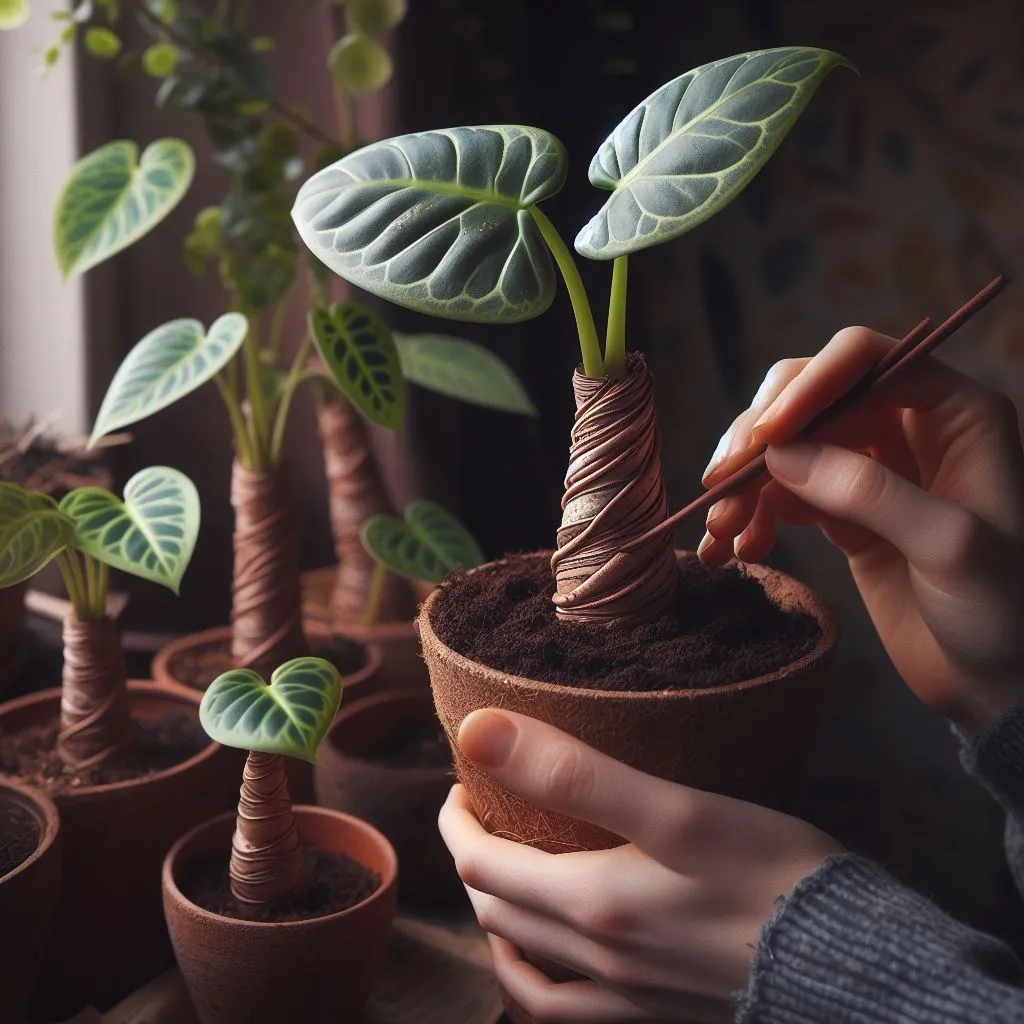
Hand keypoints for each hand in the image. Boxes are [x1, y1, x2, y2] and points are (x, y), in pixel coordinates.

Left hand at [439, 709, 840, 1022]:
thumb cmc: (772, 873)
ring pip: (523, 962)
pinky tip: (543, 957)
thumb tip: (478, 732)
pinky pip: (563, 1011)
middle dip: (475, 859)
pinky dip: (533, 979)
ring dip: (497, 915)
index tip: (465, 785)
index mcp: (591, 905)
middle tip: (482, 813)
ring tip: (501, 876)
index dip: (459, 823)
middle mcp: (595, 961)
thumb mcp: (677, 809)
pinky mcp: (655, 1016)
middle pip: (497, 911)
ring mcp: (624, 999)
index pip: (482, 866)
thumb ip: (574, 772)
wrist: (852, 965)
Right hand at [699, 326, 1023, 734]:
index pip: (865, 359)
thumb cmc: (1005, 612)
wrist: (999, 684)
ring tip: (721, 533)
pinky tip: (735, 552)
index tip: (762, 438)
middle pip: (811, 396)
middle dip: (760, 437)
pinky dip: (751, 517)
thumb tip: (782, 454)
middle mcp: (907, 427)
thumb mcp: (950, 547)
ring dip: (745, 484)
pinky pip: (781, 496)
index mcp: (954, 412)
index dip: (807, 386)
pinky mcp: (841, 515)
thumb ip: (870, 492)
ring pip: (787, 447)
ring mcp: (870, 471)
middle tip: (721, 484)